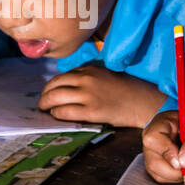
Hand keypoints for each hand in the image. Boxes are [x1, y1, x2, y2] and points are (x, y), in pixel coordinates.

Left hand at [38, 65, 165, 127]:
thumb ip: (88, 76)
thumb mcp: (105, 75)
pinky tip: (56, 115)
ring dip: (46, 104)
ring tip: (45, 109)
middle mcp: (86, 79)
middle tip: (42, 102)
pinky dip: (56, 114)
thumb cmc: (126, 89)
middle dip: (44, 95)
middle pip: (54, 85)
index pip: (62, 76)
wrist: (142, 101)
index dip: (52, 85)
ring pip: (55, 98)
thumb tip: (69, 85)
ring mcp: (87, 95)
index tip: (49, 92)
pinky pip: (65, 111)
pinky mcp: (91, 111)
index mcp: (89, 69)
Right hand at [141, 108, 184, 181]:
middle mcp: (154, 139)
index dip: (167, 152)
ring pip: (158, 174)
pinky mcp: (158, 168)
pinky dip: (178, 179)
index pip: (153, 139)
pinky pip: (163, 180)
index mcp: (162, 123)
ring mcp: (154, 155)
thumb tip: (184, 162)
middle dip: (177, 169)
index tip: (183, 160)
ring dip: (179, 175)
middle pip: (154, 162)